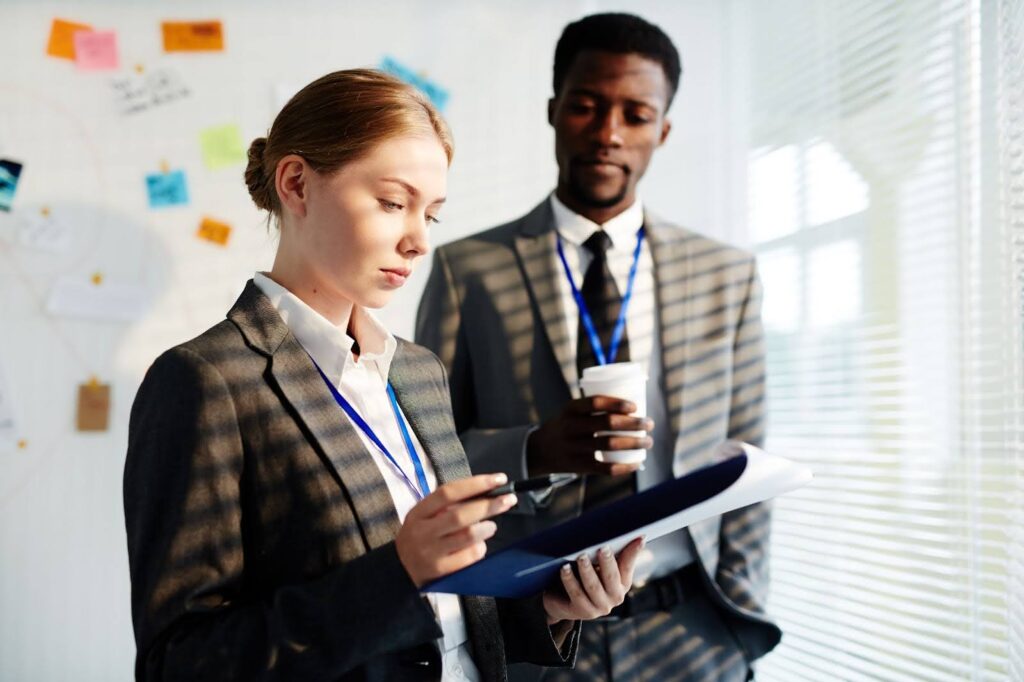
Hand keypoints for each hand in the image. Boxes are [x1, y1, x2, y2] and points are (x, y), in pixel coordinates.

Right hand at [395, 473, 517, 587]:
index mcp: (419, 512)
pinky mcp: (441, 571)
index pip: (448, 492)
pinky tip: (479, 546)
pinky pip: (469, 557)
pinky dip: (480, 548)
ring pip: (468, 536)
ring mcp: (431, 553)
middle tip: (508, 500)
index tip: (498, 479)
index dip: (476, 484)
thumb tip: (486, 493)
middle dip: (489, 505)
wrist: (400, 570)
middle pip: (461, 515)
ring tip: (491, 526)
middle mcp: (423, 532)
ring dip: (486, 528)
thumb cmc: (420, 536)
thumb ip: (448, 505)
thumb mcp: (424, 516)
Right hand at [527, 396, 653, 475]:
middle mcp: (571, 427)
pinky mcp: (578, 466)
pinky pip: (605, 468)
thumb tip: (635, 406)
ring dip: (634, 443)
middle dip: (633, 424)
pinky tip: (637, 463)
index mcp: (570, 409)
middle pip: (607, 424)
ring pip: (610, 445)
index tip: (635, 407)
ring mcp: (574, 448)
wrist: (539, 450)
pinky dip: (624, 466)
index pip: (595, 402)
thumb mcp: (572, 412)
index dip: (617, 403)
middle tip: (649, 424)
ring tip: (648, 442)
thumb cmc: (566, 426)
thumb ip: (595, 408)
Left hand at [542, 537, 644, 623]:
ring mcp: (600, 607)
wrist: (565, 601)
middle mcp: (616, 596)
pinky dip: (570, 580)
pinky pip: (576, 594)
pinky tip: (564, 569)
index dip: (633, 552)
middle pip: (611, 577)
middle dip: (607, 562)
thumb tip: (622, 529)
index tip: (638, 537)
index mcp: (623, 582)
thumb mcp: (599, 565)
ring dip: (587, 571)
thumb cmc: (586, 575)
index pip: (628, 565)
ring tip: (580, 557)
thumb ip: (609, 552)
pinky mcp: (584, 612)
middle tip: (602, 548)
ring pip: (593, 586)